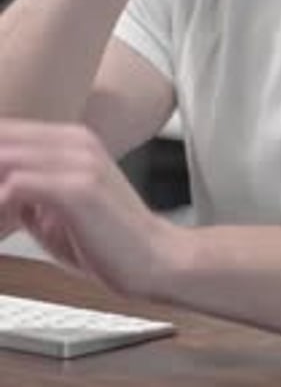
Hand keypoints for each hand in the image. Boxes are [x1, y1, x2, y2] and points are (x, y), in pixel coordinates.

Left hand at [0, 120, 172, 296]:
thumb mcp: (59, 208)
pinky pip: (17, 185)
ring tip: (0, 218)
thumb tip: (0, 192)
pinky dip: (1, 205)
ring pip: (4, 158)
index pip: (8, 130)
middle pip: (3, 139)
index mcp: (73, 138)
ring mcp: (80, 161)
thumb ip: (26, 194)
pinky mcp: (80, 188)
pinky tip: (4, 225)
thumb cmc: (109, 239)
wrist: (156, 259)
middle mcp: (77, 140)